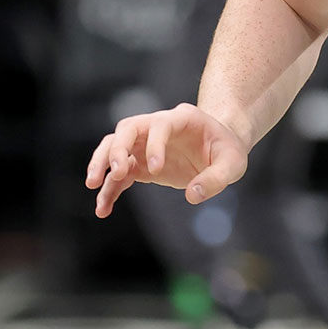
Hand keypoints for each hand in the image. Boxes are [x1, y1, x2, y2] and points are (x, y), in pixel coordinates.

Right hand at [85, 103, 247, 217]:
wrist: (220, 149)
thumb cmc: (228, 151)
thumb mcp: (234, 163)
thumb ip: (216, 178)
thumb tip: (193, 195)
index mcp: (182, 119)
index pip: (159, 125)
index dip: (154, 145)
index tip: (156, 170)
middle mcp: (158, 127)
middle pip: (127, 128)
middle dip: (117, 149)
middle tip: (115, 173)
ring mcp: (146, 144)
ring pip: (113, 146)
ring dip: (101, 163)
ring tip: (93, 185)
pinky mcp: (141, 164)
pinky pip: (119, 175)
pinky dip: (109, 189)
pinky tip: (103, 209)